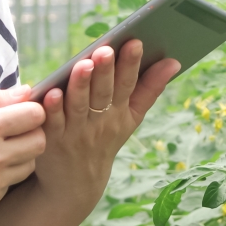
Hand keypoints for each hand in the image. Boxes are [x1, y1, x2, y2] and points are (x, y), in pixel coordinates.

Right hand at [0, 87, 46, 218]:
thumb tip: (27, 92)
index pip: (34, 116)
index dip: (32, 111)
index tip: (23, 112)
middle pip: (39, 143)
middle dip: (31, 133)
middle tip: (14, 132)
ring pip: (29, 166)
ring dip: (20, 156)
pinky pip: (11, 185)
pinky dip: (3, 176)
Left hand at [32, 40, 180, 207]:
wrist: (76, 183)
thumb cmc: (104, 138)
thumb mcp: (131, 118)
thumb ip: (150, 89)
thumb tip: (174, 61)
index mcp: (120, 113)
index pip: (128, 85)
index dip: (131, 65)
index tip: (135, 42)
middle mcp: (99, 122)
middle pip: (103, 93)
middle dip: (106, 71)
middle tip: (106, 50)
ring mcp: (75, 130)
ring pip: (79, 105)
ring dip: (81, 85)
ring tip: (83, 64)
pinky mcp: (51, 138)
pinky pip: (53, 121)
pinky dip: (53, 108)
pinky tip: (53, 92)